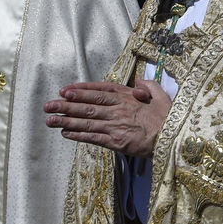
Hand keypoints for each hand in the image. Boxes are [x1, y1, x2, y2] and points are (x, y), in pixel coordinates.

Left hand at [44, 80, 170, 156]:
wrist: (174, 139)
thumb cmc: (169, 118)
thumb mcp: (161, 96)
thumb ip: (148, 86)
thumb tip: (138, 81)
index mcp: (127, 97)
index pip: (99, 91)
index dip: (81, 90)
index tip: (65, 90)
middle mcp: (118, 110)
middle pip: (87, 105)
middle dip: (66, 105)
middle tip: (48, 105)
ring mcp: (115, 126)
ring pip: (86, 121)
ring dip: (66, 120)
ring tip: (49, 120)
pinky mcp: (116, 142)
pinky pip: (93, 137)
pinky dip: (78, 134)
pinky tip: (65, 133)